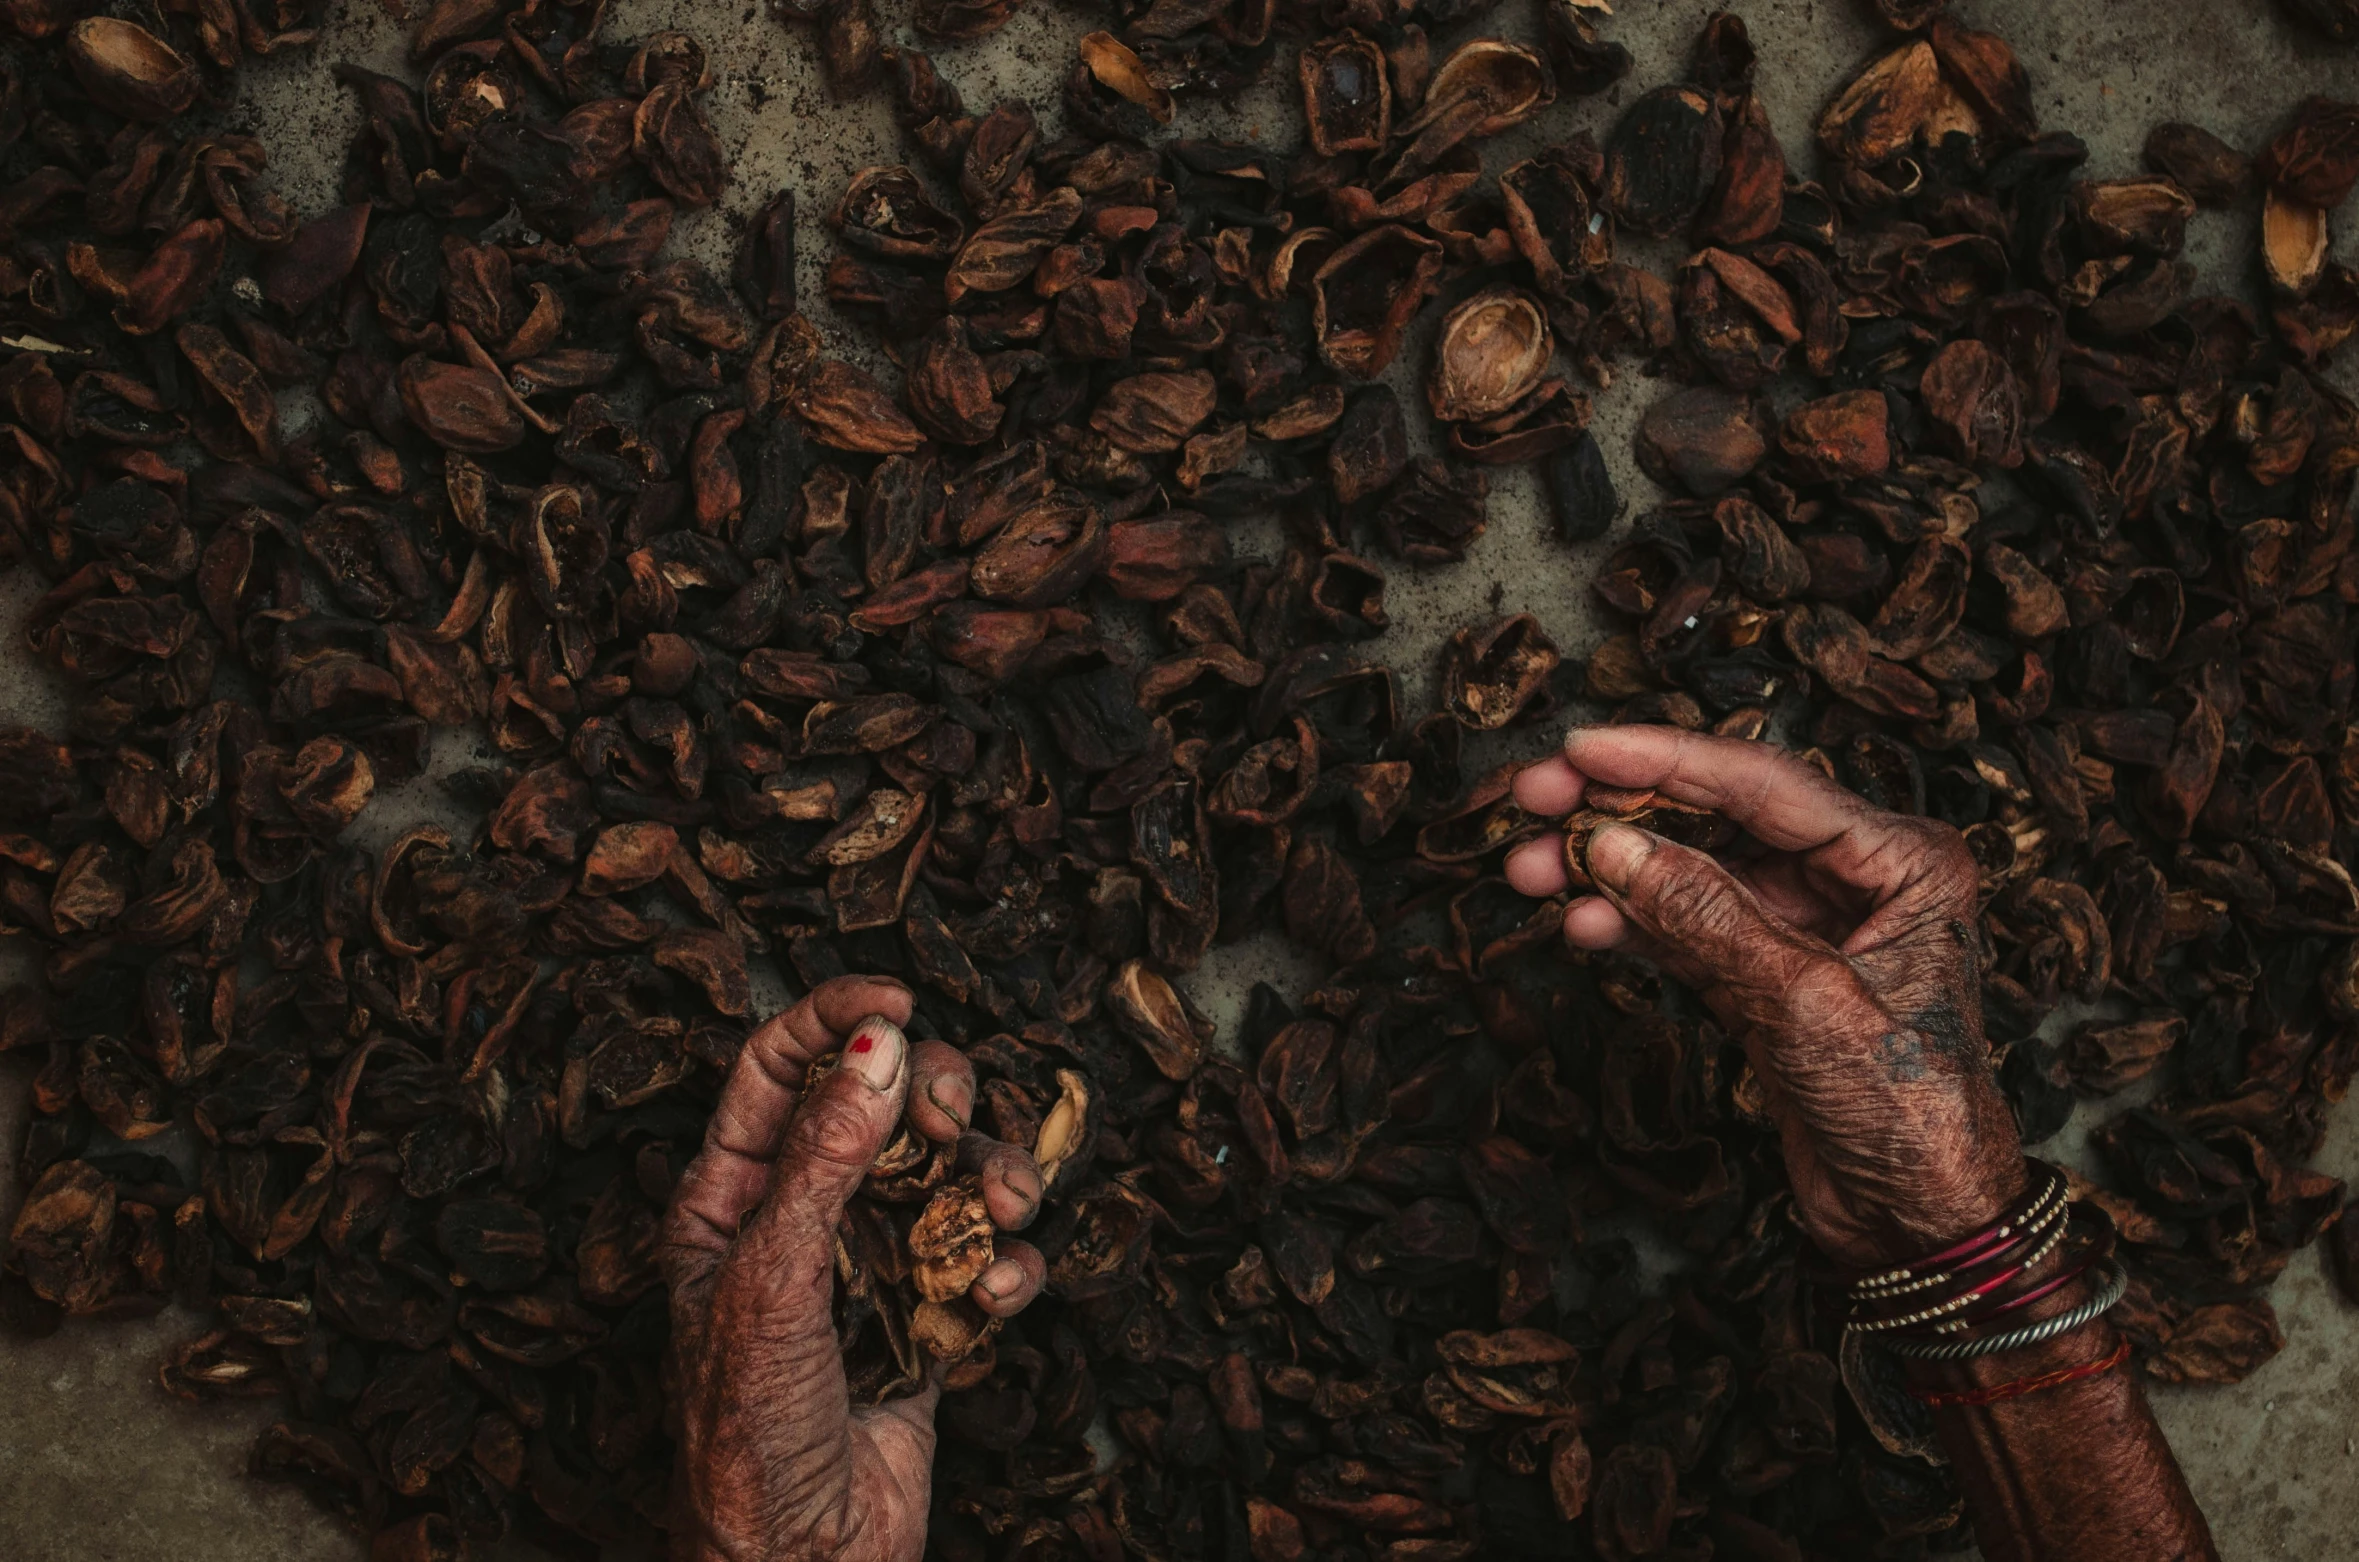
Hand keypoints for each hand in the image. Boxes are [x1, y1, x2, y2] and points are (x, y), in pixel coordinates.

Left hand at [660, 976, 1047, 1561]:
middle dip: (932, 1099)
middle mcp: (804, 1222)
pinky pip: (987, 1262)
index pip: (777, 1070)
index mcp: (730, 1200)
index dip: (833, 1018)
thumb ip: (825, 1157)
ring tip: (1002, 1205)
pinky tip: (993, 1297)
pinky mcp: (932, 1325)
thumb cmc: (747, 1433)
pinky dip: (1005, 1268)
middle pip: (882, 1108)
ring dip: (989, 1177)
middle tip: (952, 1115)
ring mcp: (873, 1271)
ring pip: (949, 1177)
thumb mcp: (771, 1277)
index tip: (898, 996)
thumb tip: (875, 1046)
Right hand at [1503, 726, 2026, 1270]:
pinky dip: (1631, 925)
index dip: (1662, 760)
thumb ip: (1708, 918)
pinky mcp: (1770, 977)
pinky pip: (1687, 929)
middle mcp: (1859, 878)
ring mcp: (1810, 927)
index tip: (1580, 748)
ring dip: (1611, 870)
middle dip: (1622, 809)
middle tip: (1535, 799)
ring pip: (1691, 871)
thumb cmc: (1908, 1115)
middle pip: (1719, 817)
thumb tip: (1615, 848)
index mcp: (1902, 859)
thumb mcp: (1806, 1004)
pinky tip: (1579, 921)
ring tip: (1530, 869)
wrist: (1923, 1225)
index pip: (1763, 785)